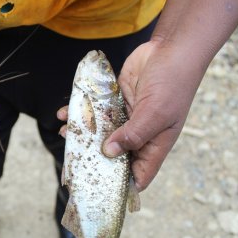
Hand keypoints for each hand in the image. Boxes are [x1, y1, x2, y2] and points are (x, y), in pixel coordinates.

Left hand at [59, 40, 202, 190]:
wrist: (171, 48)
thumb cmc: (173, 83)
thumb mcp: (155, 113)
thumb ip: (133, 135)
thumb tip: (109, 152)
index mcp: (154, 144)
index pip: (138, 174)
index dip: (121, 185)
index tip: (98, 188)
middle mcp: (138, 134)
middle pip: (114, 155)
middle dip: (93, 158)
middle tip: (72, 159)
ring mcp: (126, 117)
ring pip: (100, 133)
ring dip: (82, 134)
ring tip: (65, 132)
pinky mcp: (114, 102)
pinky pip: (95, 112)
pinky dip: (80, 112)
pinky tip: (65, 113)